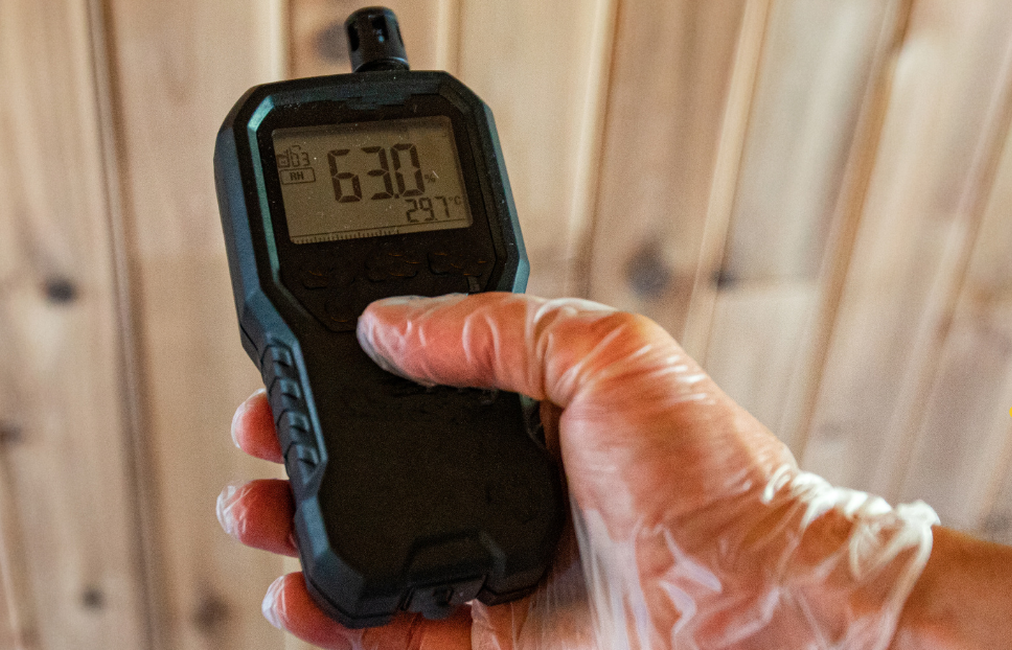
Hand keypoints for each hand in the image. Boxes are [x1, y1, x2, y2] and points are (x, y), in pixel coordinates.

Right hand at [219, 293, 935, 648]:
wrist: (759, 596)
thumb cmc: (714, 477)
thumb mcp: (612, 356)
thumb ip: (501, 330)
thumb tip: (393, 319)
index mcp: (539, 415)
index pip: (422, 389)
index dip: (353, 377)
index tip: (297, 363)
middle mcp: (516, 488)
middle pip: (383, 470)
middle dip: (307, 452)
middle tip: (258, 436)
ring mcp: (503, 566)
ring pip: (376, 551)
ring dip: (301, 533)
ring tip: (252, 511)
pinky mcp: (500, 639)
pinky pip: (396, 634)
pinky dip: (336, 621)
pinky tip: (296, 594)